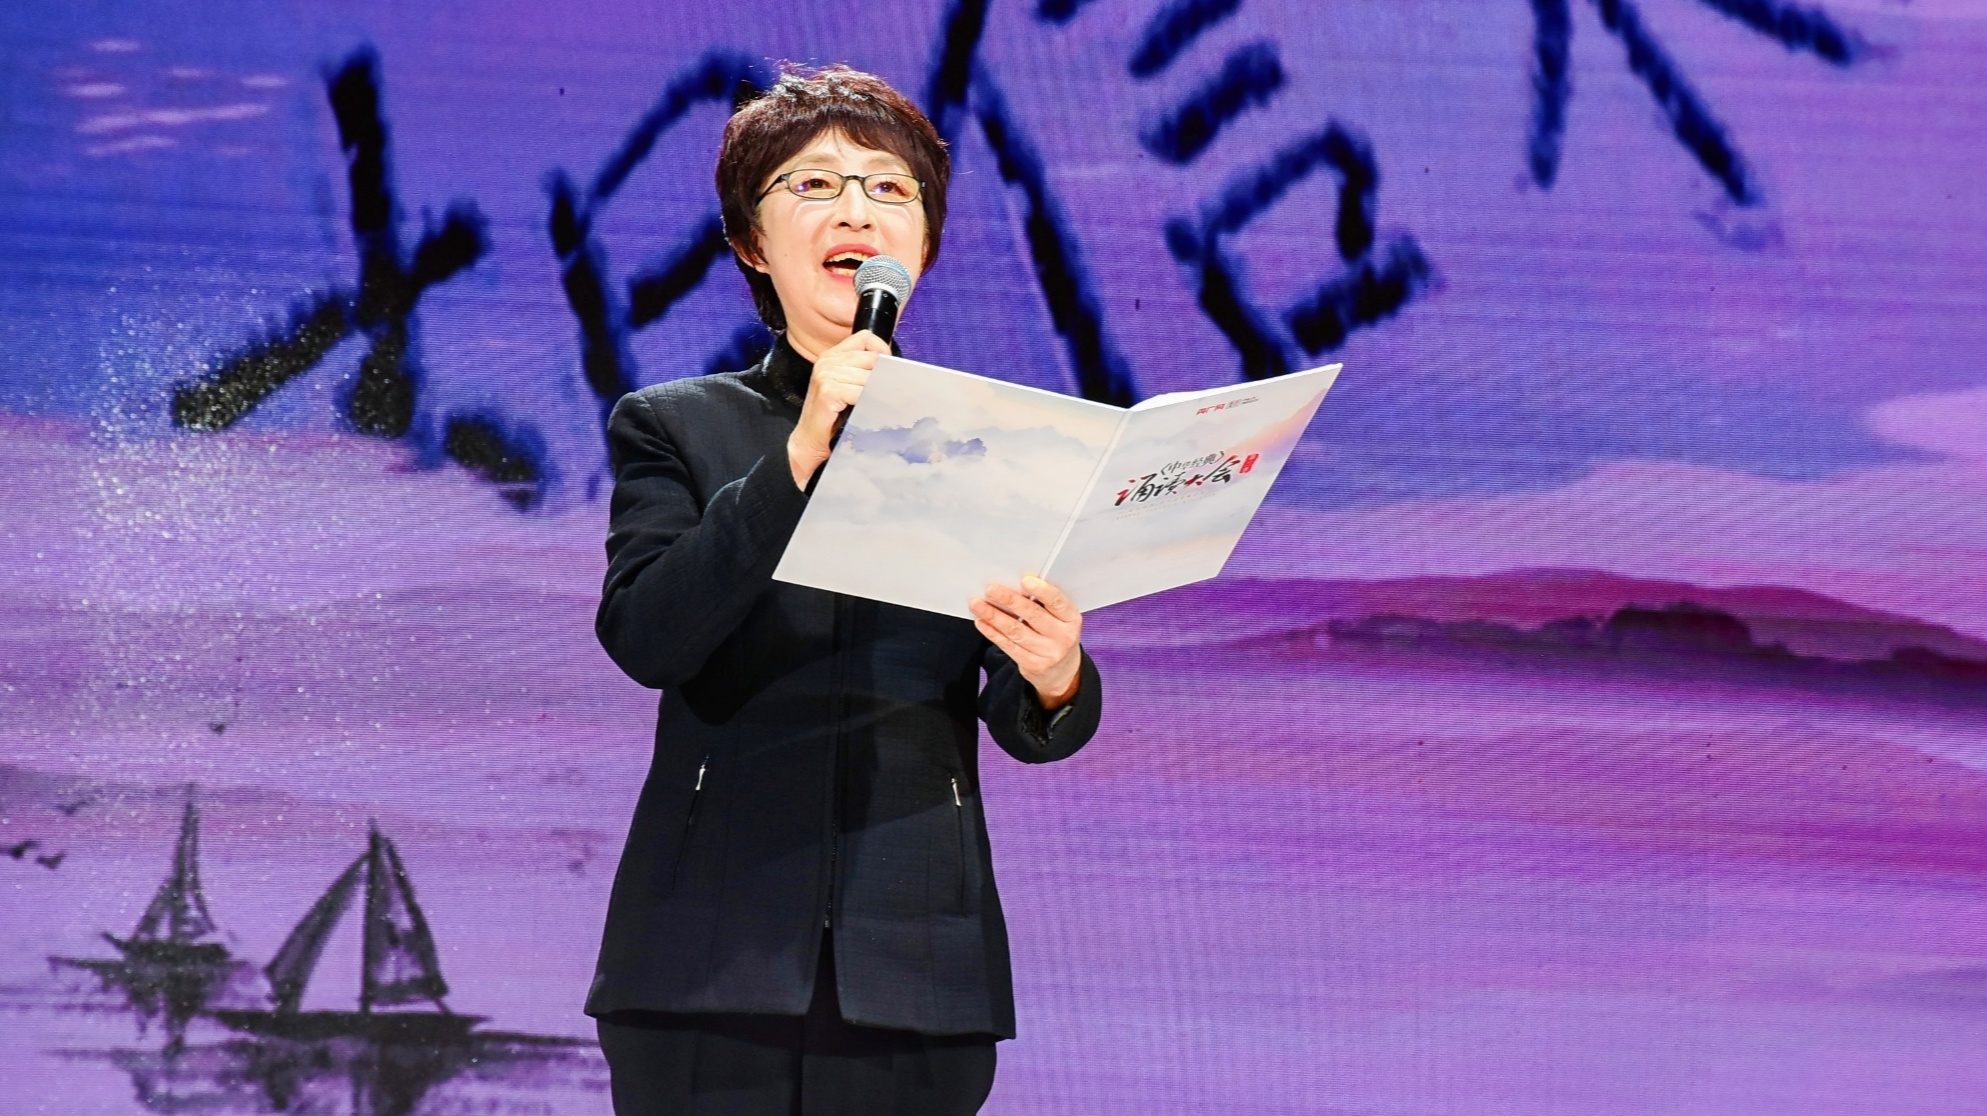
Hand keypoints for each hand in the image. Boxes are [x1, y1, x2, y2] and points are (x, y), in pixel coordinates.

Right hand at [788, 330, 890, 489]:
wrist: (810, 440)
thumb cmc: (832, 415)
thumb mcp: (847, 385)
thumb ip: (863, 370)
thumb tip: (893, 366)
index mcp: (832, 355)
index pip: (866, 338)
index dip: (882, 351)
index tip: (889, 370)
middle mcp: (827, 361)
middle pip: (871, 358)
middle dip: (884, 376)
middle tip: (889, 393)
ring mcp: (826, 375)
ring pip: (869, 377)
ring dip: (878, 393)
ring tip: (878, 406)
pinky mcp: (828, 391)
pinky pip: (861, 392)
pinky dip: (870, 402)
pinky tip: (868, 411)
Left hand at [971, 575, 1083, 709]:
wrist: (1062, 672)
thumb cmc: (1056, 636)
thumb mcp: (1060, 620)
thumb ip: (1043, 605)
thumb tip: (1013, 586)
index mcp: (1072, 619)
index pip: (1058, 602)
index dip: (1042, 590)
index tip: (1024, 580)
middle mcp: (1063, 637)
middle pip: (1033, 615)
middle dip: (1010, 600)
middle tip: (991, 589)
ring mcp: (1048, 653)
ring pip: (1016, 631)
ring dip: (994, 616)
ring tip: (977, 604)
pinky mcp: (1033, 665)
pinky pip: (1008, 646)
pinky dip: (992, 633)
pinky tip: (981, 622)